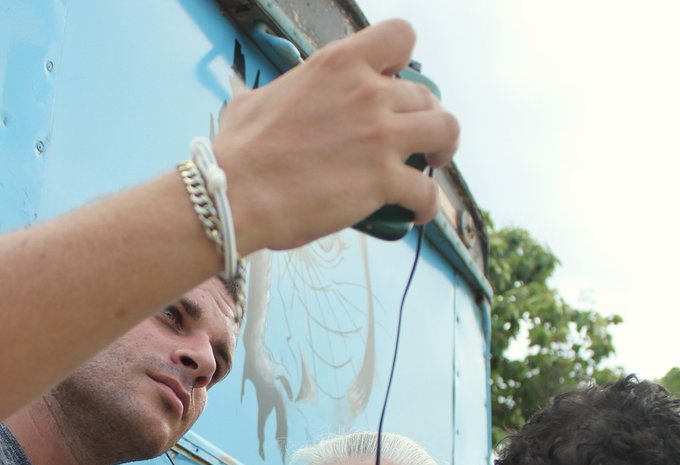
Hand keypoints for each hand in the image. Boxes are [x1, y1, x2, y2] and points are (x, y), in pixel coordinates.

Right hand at [212, 19, 459, 253]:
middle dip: (423, 116)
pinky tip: (417, 212)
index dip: (405, 59)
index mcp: (338, 65)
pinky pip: (426, 191)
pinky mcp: (383, 180)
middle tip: (411, 137)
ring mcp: (380, 137)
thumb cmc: (238, 152)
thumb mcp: (255, 101)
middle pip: (426, 94)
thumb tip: (269, 101)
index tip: (396, 80)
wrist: (234, 193)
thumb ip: (281, 94)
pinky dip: (427, 204)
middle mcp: (368, 94)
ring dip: (443, 148)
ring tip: (432, 163)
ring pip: (445, 130)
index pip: (399, 36)